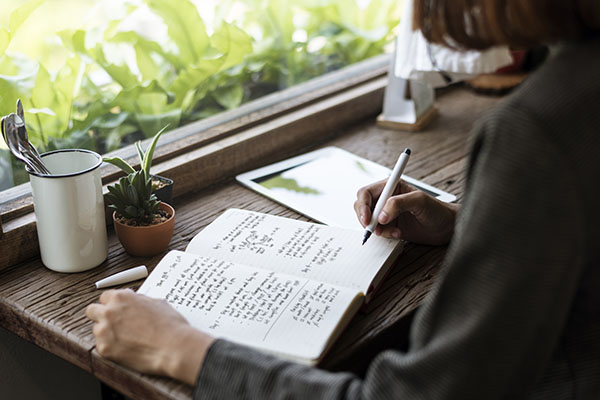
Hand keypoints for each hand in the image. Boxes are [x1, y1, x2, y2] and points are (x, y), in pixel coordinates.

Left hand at [86, 289, 214, 384]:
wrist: (174, 346)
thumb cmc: (170, 325)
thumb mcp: (156, 303)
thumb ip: (138, 300)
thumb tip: (132, 299)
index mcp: (121, 297)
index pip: (104, 297)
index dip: (112, 303)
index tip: (116, 309)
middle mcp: (110, 312)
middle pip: (92, 310)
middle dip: (101, 315)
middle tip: (114, 322)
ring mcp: (104, 331)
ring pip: (97, 329)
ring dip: (107, 333)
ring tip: (126, 338)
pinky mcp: (105, 349)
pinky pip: (101, 346)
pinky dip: (112, 347)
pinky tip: (127, 348)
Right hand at [354, 179, 457, 244]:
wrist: (446, 227)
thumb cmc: (437, 210)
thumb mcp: (419, 201)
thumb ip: (398, 204)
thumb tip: (381, 215)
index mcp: (391, 186)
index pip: (366, 193)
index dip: (363, 206)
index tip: (368, 219)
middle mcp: (386, 198)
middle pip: (362, 206)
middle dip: (366, 218)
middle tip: (374, 229)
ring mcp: (387, 212)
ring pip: (368, 220)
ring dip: (377, 228)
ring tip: (393, 231)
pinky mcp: (390, 225)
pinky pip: (377, 230)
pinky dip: (384, 234)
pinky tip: (398, 234)